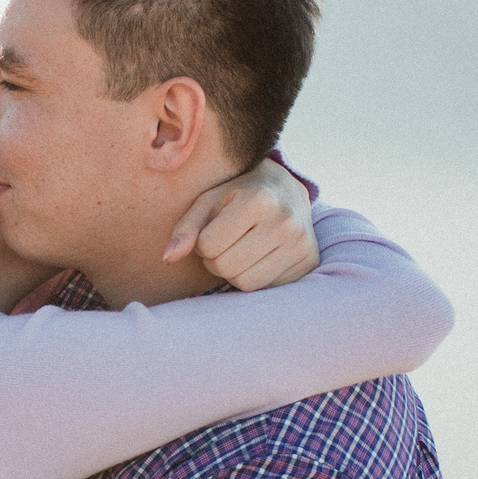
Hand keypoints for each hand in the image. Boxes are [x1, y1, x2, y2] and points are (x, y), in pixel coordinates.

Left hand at [165, 155, 318, 289]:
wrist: (286, 189)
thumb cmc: (238, 195)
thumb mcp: (209, 201)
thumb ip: (186, 228)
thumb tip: (167, 258)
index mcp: (259, 200)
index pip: (209, 245)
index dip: (203, 242)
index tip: (213, 229)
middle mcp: (286, 222)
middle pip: (227, 268)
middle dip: (217, 259)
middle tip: (226, 242)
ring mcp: (301, 244)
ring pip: (246, 284)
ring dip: (234, 272)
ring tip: (240, 250)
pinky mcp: (310, 262)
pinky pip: (266, 289)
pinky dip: (255, 277)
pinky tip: (260, 256)